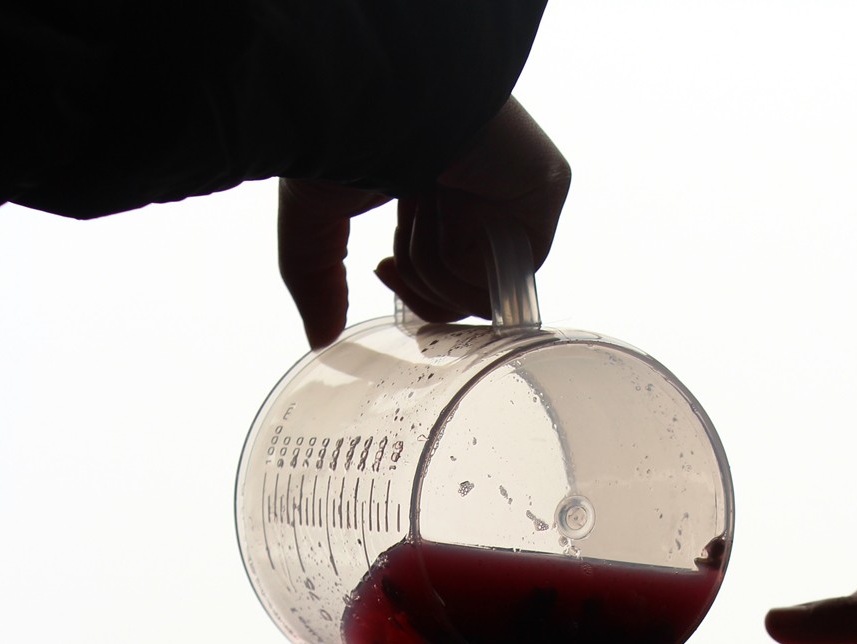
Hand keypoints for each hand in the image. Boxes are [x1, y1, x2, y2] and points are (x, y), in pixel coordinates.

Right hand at [278, 99, 569, 344]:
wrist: (370, 95)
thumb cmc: (337, 133)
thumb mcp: (313, 218)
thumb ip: (317, 279)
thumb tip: (320, 336)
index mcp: (435, 181)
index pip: (443, 269)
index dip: (414, 287)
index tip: (384, 269)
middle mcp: (479, 183)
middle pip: (466, 289)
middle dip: (424, 284)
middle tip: (399, 249)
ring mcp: (514, 186)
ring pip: (485, 285)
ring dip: (438, 262)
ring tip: (421, 203)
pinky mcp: (543, 186)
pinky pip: (512, 269)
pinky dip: (468, 258)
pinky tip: (448, 208)